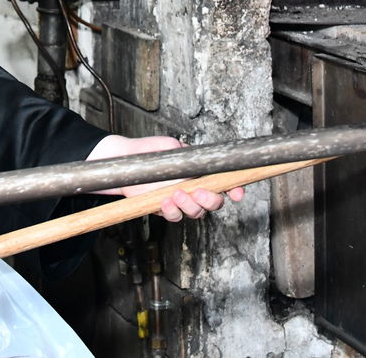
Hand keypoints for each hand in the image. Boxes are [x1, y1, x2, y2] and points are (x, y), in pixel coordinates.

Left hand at [86, 134, 244, 221]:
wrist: (128, 162)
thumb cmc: (152, 152)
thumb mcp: (173, 148)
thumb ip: (189, 155)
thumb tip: (200, 162)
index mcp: (202, 173)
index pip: (225, 183)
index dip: (235, 189)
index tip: (237, 193)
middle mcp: (195, 189)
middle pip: (214, 203)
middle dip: (211, 200)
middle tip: (200, 192)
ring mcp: (182, 201)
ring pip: (196, 212)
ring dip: (189, 205)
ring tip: (175, 194)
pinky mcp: (166, 209)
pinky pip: (175, 216)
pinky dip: (172, 211)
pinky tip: (164, 201)